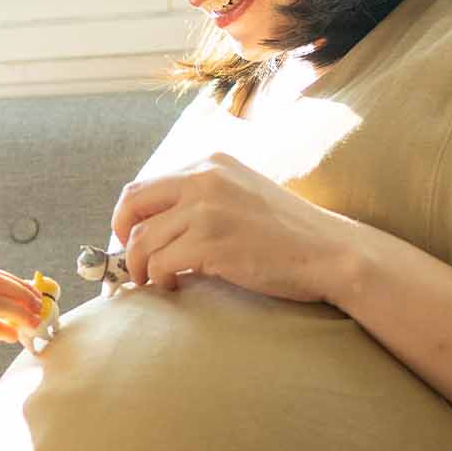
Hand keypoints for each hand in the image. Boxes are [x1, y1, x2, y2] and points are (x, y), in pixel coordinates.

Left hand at [109, 153, 369, 302]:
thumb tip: (154, 225)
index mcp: (209, 163)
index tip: (131, 242)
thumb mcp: (241, 196)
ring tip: (157, 282)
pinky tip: (173, 287)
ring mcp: (206, 209)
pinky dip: (159, 278)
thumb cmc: (288, 234)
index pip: (144, 186)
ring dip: (140, 267)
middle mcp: (203, 178)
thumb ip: (201, 199)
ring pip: (141, 239)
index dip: (128, 219)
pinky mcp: (211, 242)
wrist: (330, 252)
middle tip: (131, 265)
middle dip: (121, 238)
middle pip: (131, 205)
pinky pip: (160, 262)